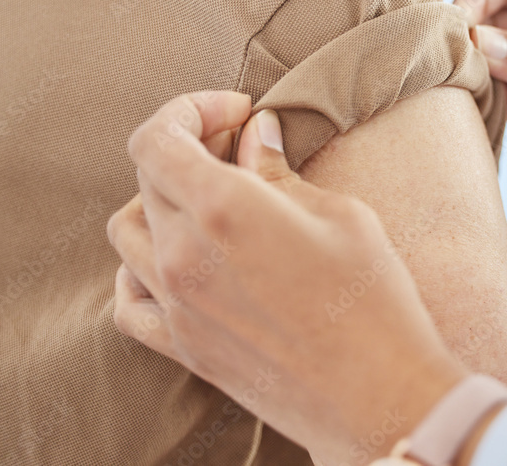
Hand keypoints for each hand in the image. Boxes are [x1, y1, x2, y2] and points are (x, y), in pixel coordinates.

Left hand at [106, 93, 465, 463]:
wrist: (379, 396)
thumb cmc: (373, 300)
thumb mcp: (339, 216)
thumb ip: (279, 172)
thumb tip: (254, 136)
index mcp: (223, 208)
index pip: (157, 137)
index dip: (189, 110)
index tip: (233, 112)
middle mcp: (184, 254)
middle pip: (148, 178)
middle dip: (189, 148)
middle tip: (239, 148)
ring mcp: (176, 305)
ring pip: (128, 233)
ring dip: (160, 202)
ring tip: (211, 203)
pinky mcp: (183, 347)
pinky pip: (128, 300)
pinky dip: (139, 268)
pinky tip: (178, 261)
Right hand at [456, 0, 506, 261]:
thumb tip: (480, 43)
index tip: (457, 23)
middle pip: (491, 15)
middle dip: (466, 31)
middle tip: (445, 56)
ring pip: (485, 56)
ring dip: (465, 67)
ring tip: (446, 82)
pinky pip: (491, 96)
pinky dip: (473, 99)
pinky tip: (460, 107)